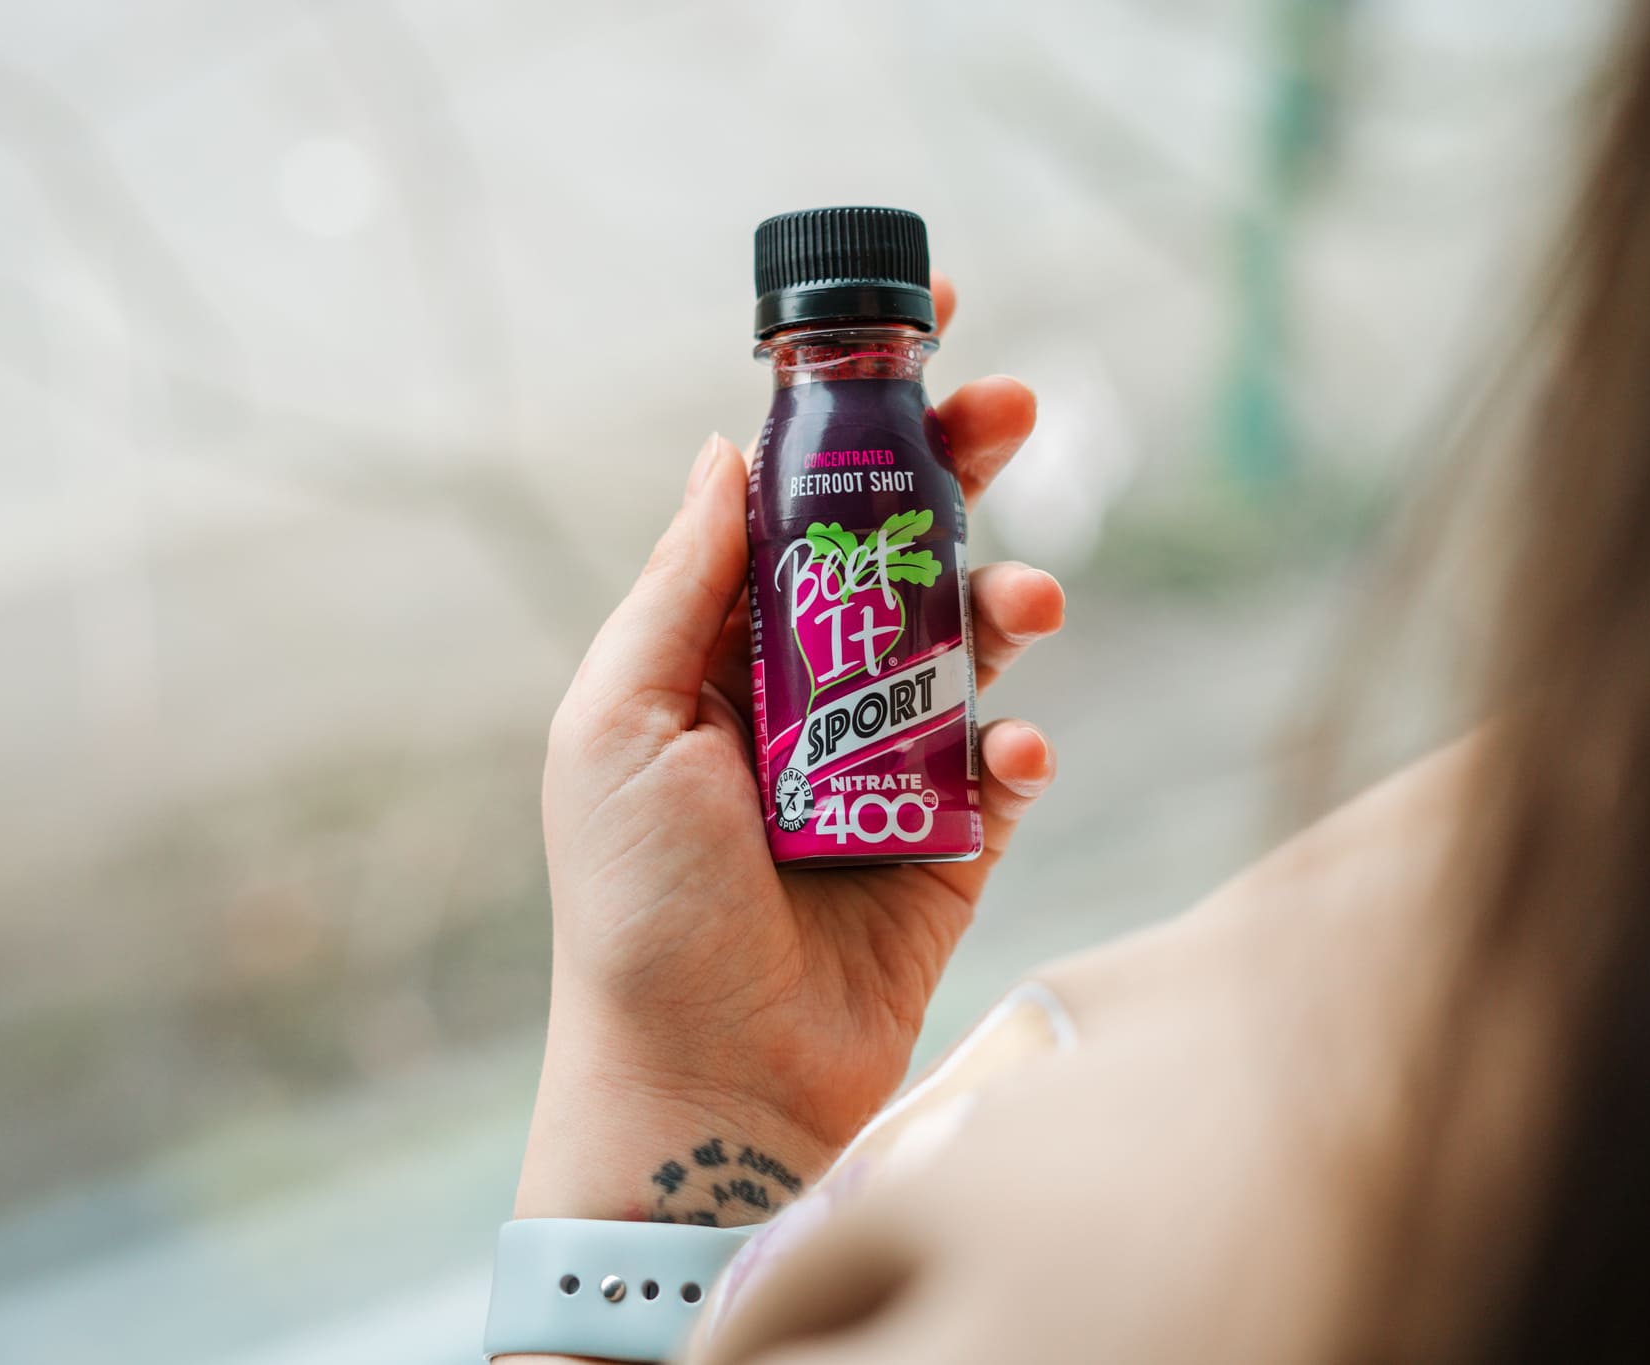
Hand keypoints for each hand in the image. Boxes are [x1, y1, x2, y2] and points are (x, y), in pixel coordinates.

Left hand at [518, 275, 1062, 1228]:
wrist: (701, 1077)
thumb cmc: (637, 902)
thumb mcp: (620, 720)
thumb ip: (682, 584)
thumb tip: (723, 449)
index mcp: (722, 651)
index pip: (799, 507)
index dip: (854, 418)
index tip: (915, 325)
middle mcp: (808, 694)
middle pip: (903, 552)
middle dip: (958, 472)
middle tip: (1011, 409)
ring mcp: (884, 769)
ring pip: (968, 648)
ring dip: (1007, 605)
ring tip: (1029, 605)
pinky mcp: (948, 848)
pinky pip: (1002, 771)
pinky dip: (1017, 751)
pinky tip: (1010, 755)